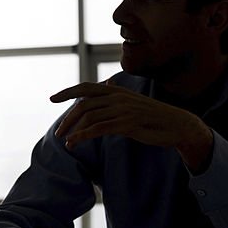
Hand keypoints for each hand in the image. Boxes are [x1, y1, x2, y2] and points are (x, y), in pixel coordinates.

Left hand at [50, 82, 212, 170]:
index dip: (68, 91)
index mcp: (117, 91)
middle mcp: (118, 97)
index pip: (86, 87)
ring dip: (73, 130)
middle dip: (67, 118)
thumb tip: (107, 84)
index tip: (51, 99)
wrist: (176, 125)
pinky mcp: (126, 124)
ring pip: (89, 116)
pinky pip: (98, 128)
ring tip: (66, 141)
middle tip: (59, 132)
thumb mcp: (133, 101)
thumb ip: (117, 95)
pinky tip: (74, 143)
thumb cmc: (153, 116)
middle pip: (84, 104)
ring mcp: (122, 109)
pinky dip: (82, 136)